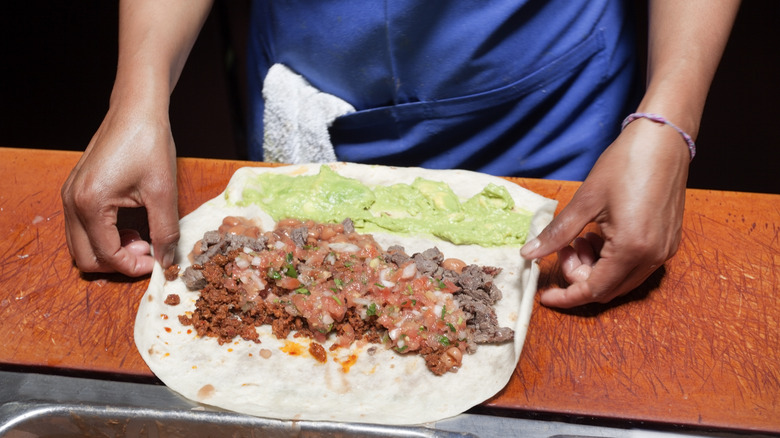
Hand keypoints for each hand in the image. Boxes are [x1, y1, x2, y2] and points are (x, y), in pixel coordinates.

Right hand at [61, 104, 179, 275]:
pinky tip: (129, 226)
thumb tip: (166, 260)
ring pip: (81, 245)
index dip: (133, 266)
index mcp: (90, 203)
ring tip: (141, 238)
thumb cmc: (149, 143)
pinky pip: (82, 228)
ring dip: (110, 251)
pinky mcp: (75, 190)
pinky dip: (103, 236)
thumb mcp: (163, 192)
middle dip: (118, 263)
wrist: (136, 110)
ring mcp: (70, 195)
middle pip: (85, 258)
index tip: (157, 262)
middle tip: (147, 251)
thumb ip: (164, 231)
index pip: (106, 255)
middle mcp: (72, 202)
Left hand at [521, 119, 689, 307]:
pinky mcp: (668, 242)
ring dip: (595, 267)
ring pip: (622, 279)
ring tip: (582, 236)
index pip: (593, 290)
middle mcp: (652, 257)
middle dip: (579, 275)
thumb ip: (557, 234)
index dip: (566, 296)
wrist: (663, 140)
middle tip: (565, 247)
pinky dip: (612, 260)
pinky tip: (600, 234)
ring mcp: (664, 251)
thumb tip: (529, 254)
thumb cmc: (625, 164)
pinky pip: (636, 266)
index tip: (544, 295)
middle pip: (608, 289)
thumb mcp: (585, 201)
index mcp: (631, 249)